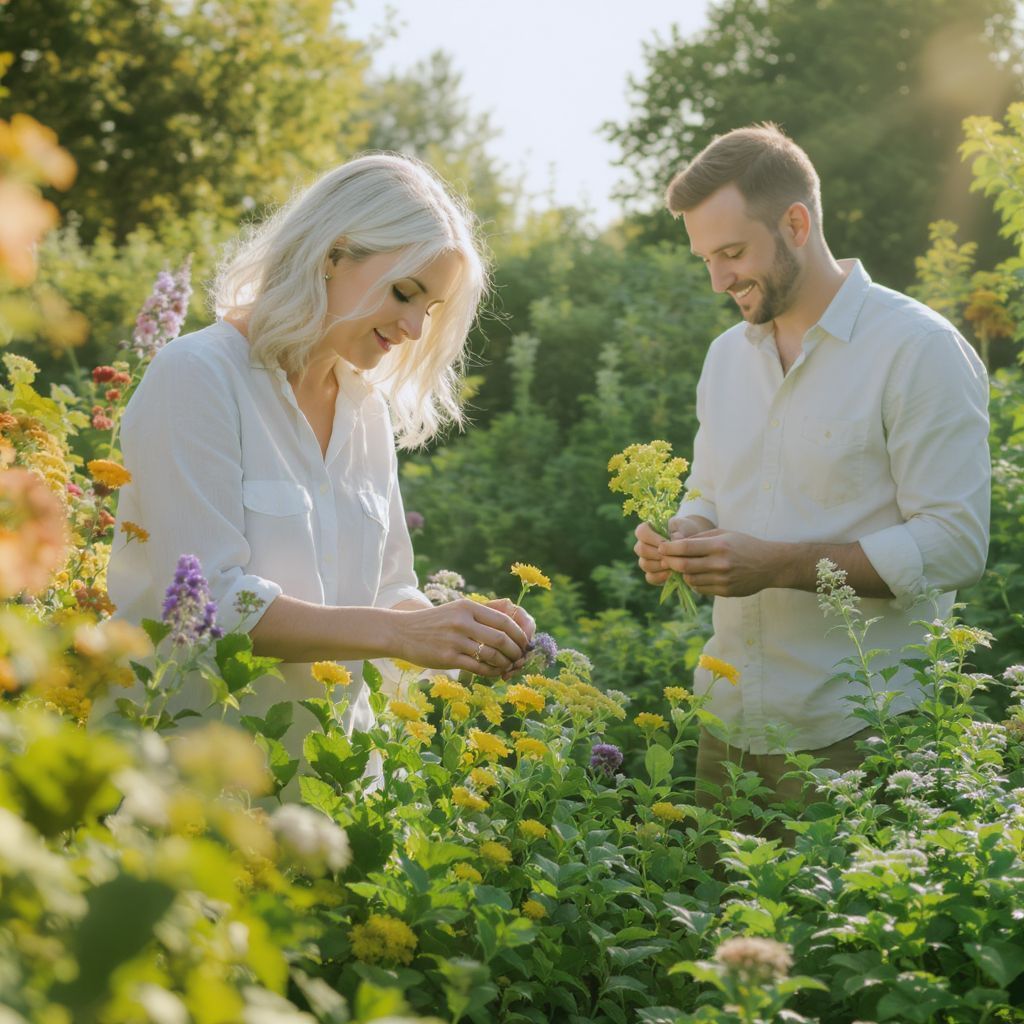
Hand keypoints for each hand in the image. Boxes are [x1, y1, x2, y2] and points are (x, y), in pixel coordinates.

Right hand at [394, 598, 529, 676]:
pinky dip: (491, 672)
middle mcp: (463, 621)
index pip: (504, 620)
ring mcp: (455, 640)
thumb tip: (513, 608)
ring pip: (492, 655)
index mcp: (468, 607)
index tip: (524, 642)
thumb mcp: (458, 608)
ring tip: (508, 666)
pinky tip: (495, 673)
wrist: (403, 632)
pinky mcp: (448, 658)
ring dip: (505, 663)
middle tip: (520, 657)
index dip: (519, 634)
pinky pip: (478, 668)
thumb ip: (484, 610)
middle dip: (516, 651)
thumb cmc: (435, 621)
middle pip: (502, 639)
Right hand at [633, 517, 707, 585]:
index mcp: (648, 529)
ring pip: (645, 564)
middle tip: (672, 555)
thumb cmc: (687, 530)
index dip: (652, 538)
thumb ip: (678, 533)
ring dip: (659, 565)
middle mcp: (644, 544)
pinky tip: (671, 573)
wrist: (695, 542)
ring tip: (673, 564)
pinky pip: (650, 577)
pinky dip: (660, 576)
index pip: (641, 532)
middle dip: (657, 553)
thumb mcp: (685, 528)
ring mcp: (646, 560)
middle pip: (641, 550)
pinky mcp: (653, 573)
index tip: (667, 542)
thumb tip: (673, 541)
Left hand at [658, 529, 782, 597]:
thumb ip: (700, 538)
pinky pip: (701, 589)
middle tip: (665, 559)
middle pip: (684, 566)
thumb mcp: (724, 534)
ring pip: (690, 580)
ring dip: (682, 574)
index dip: (669, 548)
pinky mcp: (726, 592)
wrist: (770, 564)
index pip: (685, 548)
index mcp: (719, 546)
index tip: (661, 547)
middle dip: (670, 563)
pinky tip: (696, 576)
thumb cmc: (744, 544)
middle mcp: (720, 564)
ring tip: (681, 567)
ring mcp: (723, 580)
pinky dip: (694, 583)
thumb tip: (675, 542)